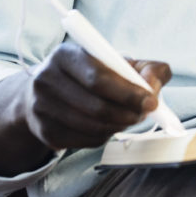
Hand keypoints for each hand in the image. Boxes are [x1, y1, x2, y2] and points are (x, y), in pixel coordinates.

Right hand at [18, 42, 171, 150]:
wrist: (49, 94)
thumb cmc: (92, 74)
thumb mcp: (117, 62)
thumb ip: (146, 68)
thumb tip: (154, 86)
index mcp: (65, 55)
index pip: (98, 78)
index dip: (128, 92)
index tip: (152, 102)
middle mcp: (46, 79)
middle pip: (96, 106)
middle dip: (128, 113)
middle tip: (144, 114)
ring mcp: (41, 108)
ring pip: (92, 127)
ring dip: (119, 125)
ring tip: (130, 118)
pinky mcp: (44, 132)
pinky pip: (85, 141)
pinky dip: (105, 136)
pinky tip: (109, 125)